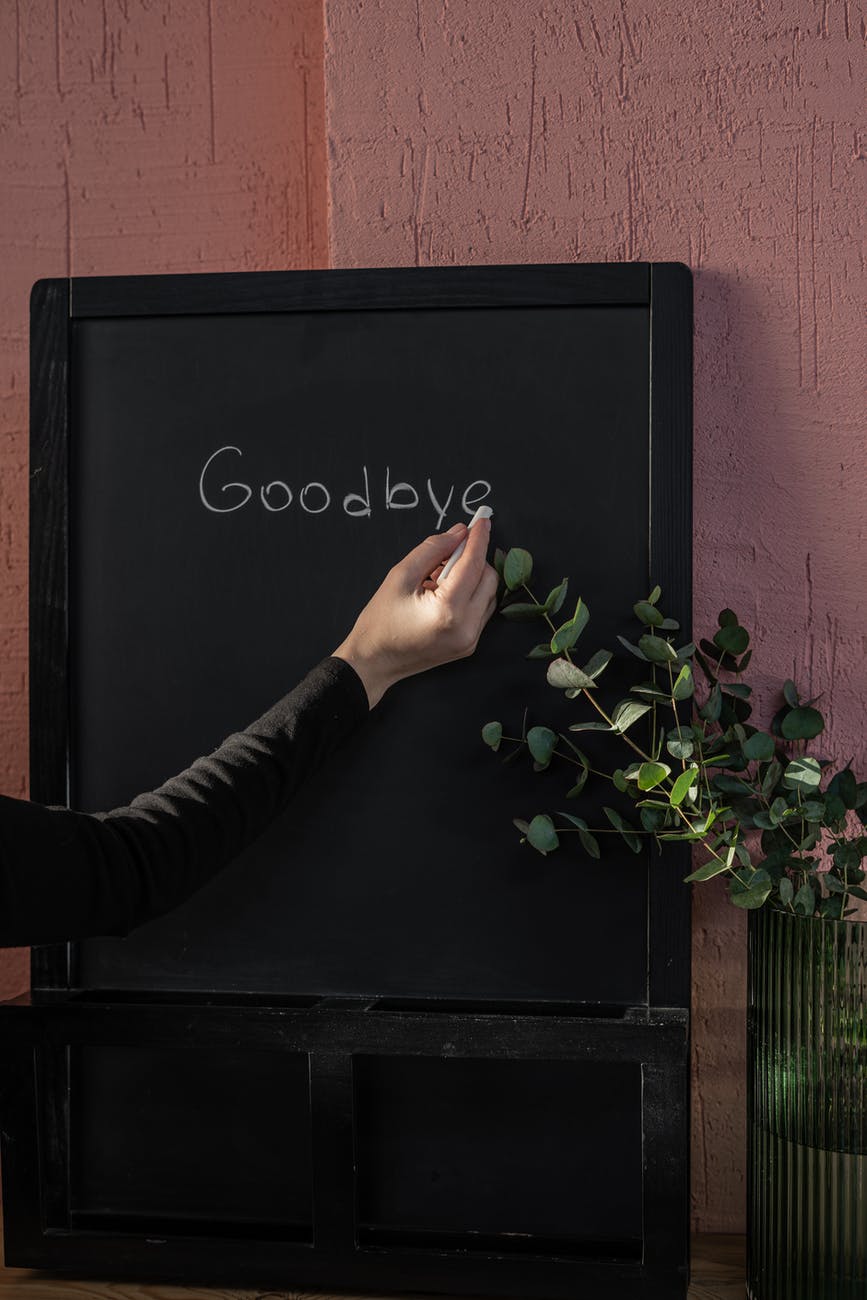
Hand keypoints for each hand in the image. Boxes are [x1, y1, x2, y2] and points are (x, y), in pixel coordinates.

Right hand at [332, 519, 498, 707]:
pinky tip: (443, 591)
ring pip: (488, 594)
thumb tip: (459, 532)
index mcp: (448, 611)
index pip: (472, 565)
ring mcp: (470, 640)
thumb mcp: (400, 577)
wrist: (373, 663)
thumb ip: (432, 550)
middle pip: (488, 578)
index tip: (482, 519)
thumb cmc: (379, 622)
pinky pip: (481, 609)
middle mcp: (466, 628)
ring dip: (472, 576)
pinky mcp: (469, 644)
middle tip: (447, 551)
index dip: (478, 538)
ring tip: (438, 575)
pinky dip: (469, 593)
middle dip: (473, 558)